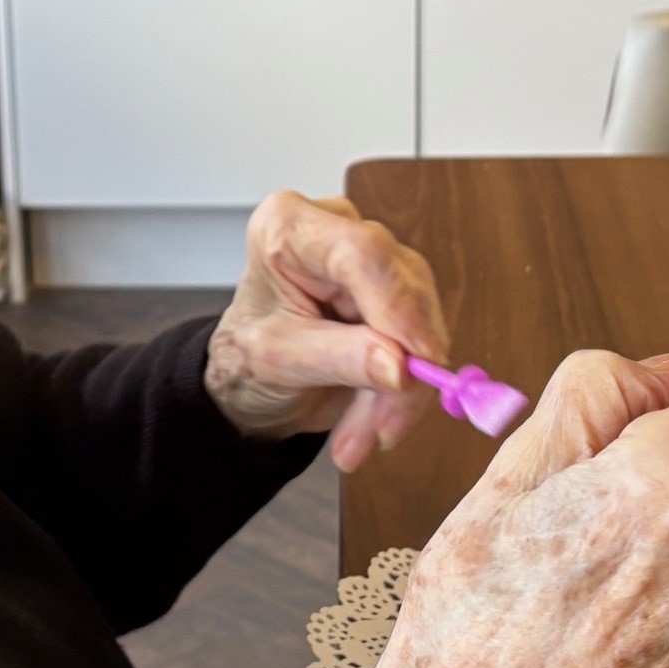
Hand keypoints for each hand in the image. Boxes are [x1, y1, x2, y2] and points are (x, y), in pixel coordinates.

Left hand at [205, 192, 448, 472]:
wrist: (249, 381)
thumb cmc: (245, 358)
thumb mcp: (275, 361)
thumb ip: (338, 358)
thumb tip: (401, 369)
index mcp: (289, 227)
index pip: (362, 253)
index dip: (398, 307)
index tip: (416, 363)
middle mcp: (340, 229)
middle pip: (401, 289)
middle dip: (399, 369)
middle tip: (380, 431)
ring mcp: (375, 261)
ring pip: (421, 323)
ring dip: (401, 393)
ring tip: (360, 440)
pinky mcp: (398, 295)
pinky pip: (423, 344)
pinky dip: (403, 394)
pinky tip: (374, 426)